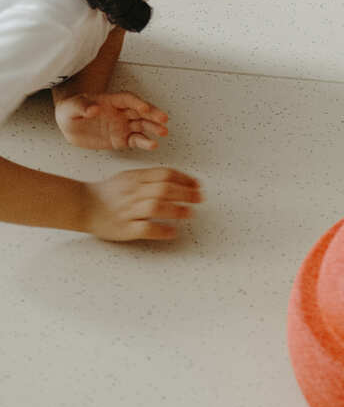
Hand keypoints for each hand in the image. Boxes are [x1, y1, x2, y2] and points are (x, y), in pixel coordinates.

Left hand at [56, 91, 168, 150]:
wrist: (68, 125)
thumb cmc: (71, 110)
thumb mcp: (72, 106)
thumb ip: (83, 107)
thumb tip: (94, 109)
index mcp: (112, 101)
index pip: (128, 99)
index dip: (137, 103)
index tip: (144, 108)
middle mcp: (121, 112)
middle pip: (141, 112)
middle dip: (153, 114)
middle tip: (163, 119)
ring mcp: (123, 126)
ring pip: (142, 126)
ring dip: (154, 128)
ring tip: (163, 132)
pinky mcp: (121, 139)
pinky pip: (135, 140)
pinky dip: (144, 142)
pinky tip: (152, 145)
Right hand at [81, 168, 200, 241]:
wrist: (81, 205)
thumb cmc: (107, 192)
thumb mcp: (128, 176)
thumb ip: (150, 177)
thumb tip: (179, 179)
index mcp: (135, 178)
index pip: (165, 174)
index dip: (185, 179)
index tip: (198, 185)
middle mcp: (133, 193)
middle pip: (164, 189)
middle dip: (186, 193)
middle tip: (199, 198)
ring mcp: (128, 210)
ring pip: (156, 207)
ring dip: (176, 210)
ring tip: (189, 213)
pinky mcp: (123, 228)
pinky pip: (144, 229)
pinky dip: (160, 230)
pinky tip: (172, 232)